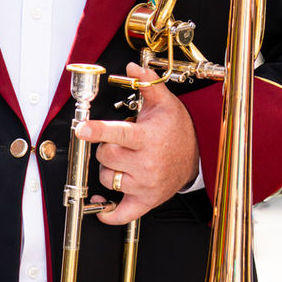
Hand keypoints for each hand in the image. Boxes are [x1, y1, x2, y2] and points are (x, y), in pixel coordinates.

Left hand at [74, 62, 198, 227]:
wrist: (199, 156)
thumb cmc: (178, 130)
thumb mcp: (164, 103)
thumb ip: (147, 84)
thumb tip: (132, 66)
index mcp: (148, 138)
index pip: (118, 134)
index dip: (97, 130)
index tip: (83, 129)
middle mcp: (147, 164)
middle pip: (106, 156)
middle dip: (106, 147)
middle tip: (119, 143)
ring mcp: (145, 185)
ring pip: (107, 179)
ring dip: (109, 170)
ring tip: (124, 161)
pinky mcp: (146, 201)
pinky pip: (120, 214)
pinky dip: (107, 212)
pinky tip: (101, 202)